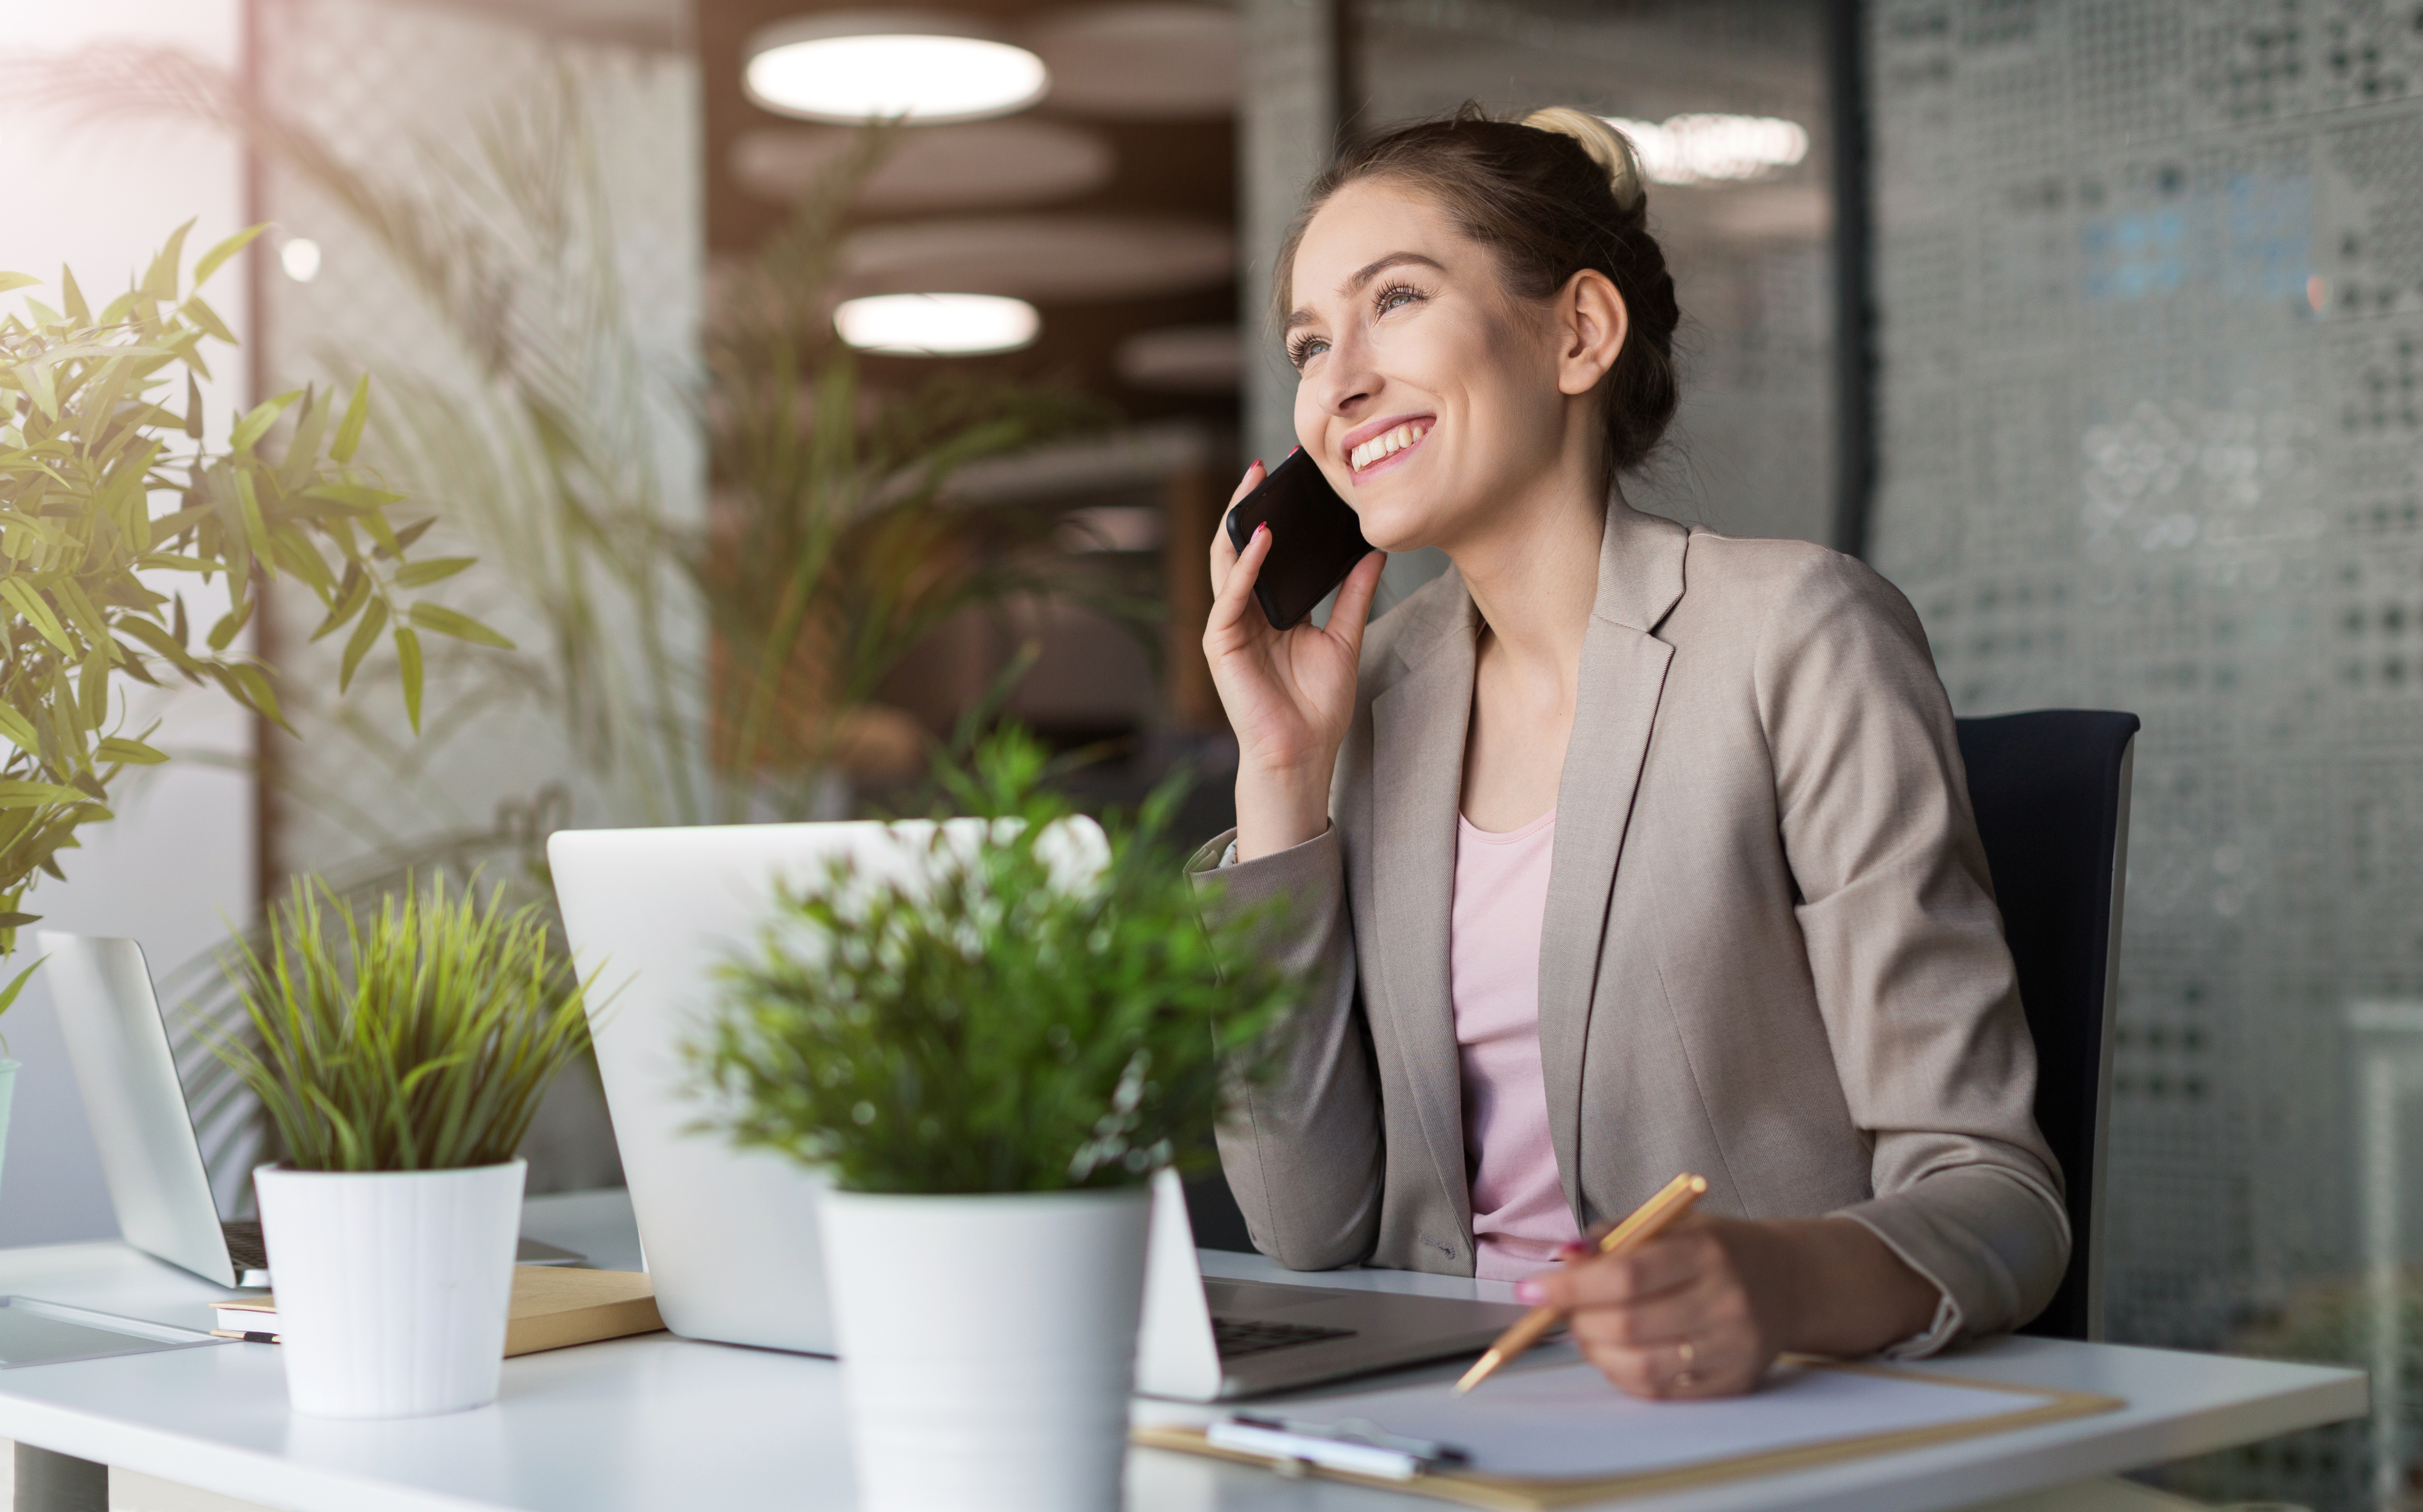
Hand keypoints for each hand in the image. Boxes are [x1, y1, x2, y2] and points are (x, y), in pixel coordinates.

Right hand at [1204, 459, 1384, 859]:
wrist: (1304, 754)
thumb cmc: (1318, 706)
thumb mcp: (1345, 638)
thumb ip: (1355, 595)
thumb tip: (1375, 552)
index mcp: (1271, 609)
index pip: (1269, 551)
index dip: (1279, 515)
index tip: (1298, 480)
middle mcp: (1246, 613)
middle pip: (1240, 547)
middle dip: (1250, 504)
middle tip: (1268, 466)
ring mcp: (1229, 626)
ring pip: (1226, 562)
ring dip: (1237, 522)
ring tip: (1254, 485)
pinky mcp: (1220, 644)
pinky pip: (1230, 596)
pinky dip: (1244, 567)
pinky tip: (1259, 539)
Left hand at [1521, 1214, 1786, 1398]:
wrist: (1789, 1281)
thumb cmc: (1716, 1248)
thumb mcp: (1671, 1223)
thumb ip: (1613, 1236)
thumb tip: (1562, 1259)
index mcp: (1708, 1252)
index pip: (1626, 1275)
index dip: (1570, 1286)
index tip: (1530, 1288)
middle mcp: (1725, 1301)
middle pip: (1627, 1324)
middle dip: (1576, 1320)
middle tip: (1557, 1308)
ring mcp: (1732, 1347)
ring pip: (1640, 1366)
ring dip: (1594, 1350)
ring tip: (1586, 1329)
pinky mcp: (1733, 1382)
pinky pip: (1659, 1390)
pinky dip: (1622, 1373)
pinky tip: (1616, 1350)